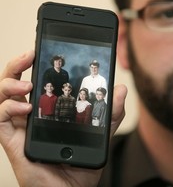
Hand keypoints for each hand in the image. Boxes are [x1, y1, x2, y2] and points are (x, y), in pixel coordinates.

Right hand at [0, 50, 126, 186]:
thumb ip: (110, 112)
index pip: (39, 81)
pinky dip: (8, 108)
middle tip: (31, 53)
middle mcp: (31, 115)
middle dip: (18, 64)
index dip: (37, 64)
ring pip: (2, 96)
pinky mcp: (12, 141)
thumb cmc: (82, 164)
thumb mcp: (101, 133)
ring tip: (27, 84)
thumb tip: (120, 89)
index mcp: (50, 110)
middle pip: (15, 82)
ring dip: (10, 82)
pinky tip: (25, 108)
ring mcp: (20, 127)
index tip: (45, 49)